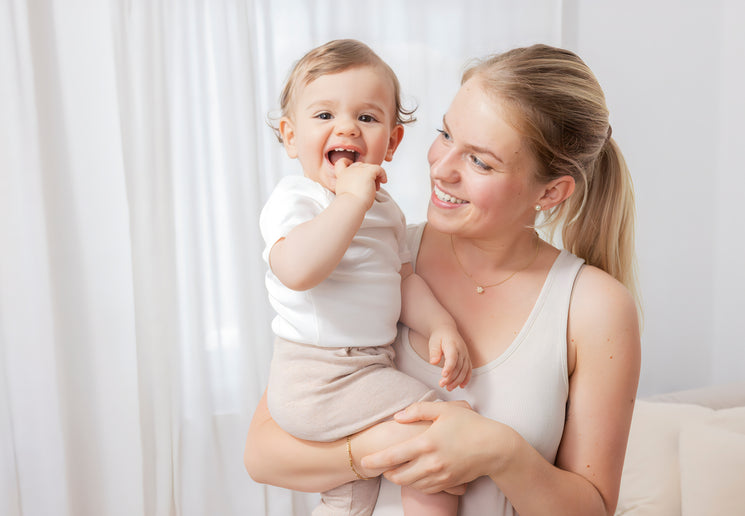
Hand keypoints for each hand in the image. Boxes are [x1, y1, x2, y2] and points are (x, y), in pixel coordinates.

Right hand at [334, 158, 386, 210]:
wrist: (350, 206)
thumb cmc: (350, 205)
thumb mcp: (347, 193)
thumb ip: (351, 187)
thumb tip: (361, 188)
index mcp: (342, 176)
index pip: (342, 163)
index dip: (350, 164)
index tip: (357, 172)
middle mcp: (349, 170)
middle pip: (360, 166)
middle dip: (366, 174)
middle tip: (371, 186)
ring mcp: (358, 170)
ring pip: (370, 167)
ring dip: (375, 176)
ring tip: (376, 188)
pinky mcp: (368, 172)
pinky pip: (378, 168)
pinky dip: (383, 174)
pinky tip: (383, 181)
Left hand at [361, 401, 509, 493]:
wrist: (495, 447)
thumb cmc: (470, 424)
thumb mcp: (444, 409)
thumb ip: (417, 410)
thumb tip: (397, 417)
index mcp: (426, 443)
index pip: (392, 457)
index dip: (374, 461)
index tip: (364, 461)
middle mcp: (431, 463)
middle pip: (398, 475)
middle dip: (385, 472)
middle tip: (379, 464)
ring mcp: (440, 475)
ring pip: (410, 484)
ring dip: (399, 478)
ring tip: (394, 469)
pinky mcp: (448, 483)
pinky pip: (424, 488)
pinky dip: (415, 482)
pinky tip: (413, 473)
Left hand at [428, 326, 470, 390]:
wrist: (447, 330)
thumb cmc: (439, 337)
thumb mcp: (433, 342)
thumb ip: (434, 352)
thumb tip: (433, 362)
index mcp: (453, 345)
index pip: (452, 357)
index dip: (449, 367)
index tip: (443, 375)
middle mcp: (461, 350)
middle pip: (458, 366)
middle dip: (451, 377)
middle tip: (442, 384)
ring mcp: (465, 355)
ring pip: (464, 370)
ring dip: (457, 381)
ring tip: (449, 388)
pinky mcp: (467, 359)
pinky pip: (469, 370)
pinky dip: (466, 379)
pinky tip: (461, 385)